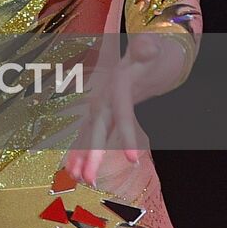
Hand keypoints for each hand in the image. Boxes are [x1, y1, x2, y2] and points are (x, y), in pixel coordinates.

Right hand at [62, 34, 180, 185]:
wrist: (143, 51)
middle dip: (91, 154)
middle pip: (96, 129)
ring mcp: (99, 106)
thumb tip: (146, 46)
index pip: (122, 113)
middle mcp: (103, 97)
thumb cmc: (151, 51)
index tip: (134, 159)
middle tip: (89, 179)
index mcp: (117, 84)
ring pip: (87, 135)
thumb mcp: (153, 47)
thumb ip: (147, 47)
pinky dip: (80, 152)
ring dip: (81, 157)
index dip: (126, 135)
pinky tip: (74, 171)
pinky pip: (87, 135)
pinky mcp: (101, 114)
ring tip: (79, 180)